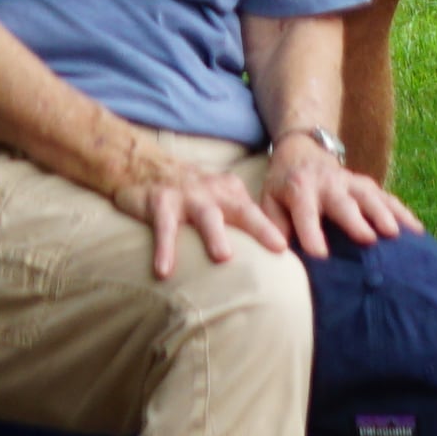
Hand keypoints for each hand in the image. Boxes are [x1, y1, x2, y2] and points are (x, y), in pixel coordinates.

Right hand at [116, 140, 289, 280]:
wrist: (144, 164)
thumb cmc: (190, 193)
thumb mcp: (217, 199)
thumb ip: (238, 221)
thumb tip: (268, 255)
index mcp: (231, 191)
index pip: (257, 213)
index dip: (275, 230)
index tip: (292, 250)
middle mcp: (213, 192)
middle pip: (241, 210)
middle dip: (261, 227)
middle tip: (278, 246)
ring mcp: (188, 196)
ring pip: (206, 216)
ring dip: (215, 235)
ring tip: (223, 257)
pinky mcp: (161, 202)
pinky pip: (164, 228)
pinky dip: (165, 248)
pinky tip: (163, 271)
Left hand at [269, 139, 421, 252]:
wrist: (303, 152)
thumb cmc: (284, 187)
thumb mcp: (268, 201)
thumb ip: (271, 225)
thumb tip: (278, 254)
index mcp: (299, 189)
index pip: (305, 213)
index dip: (311, 234)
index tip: (320, 256)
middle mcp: (328, 184)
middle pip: (343, 202)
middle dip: (356, 220)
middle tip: (368, 239)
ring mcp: (351, 182)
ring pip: (370, 197)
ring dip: (384, 214)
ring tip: (396, 235)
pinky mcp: (368, 185)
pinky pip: (388, 198)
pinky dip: (403, 213)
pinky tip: (417, 232)